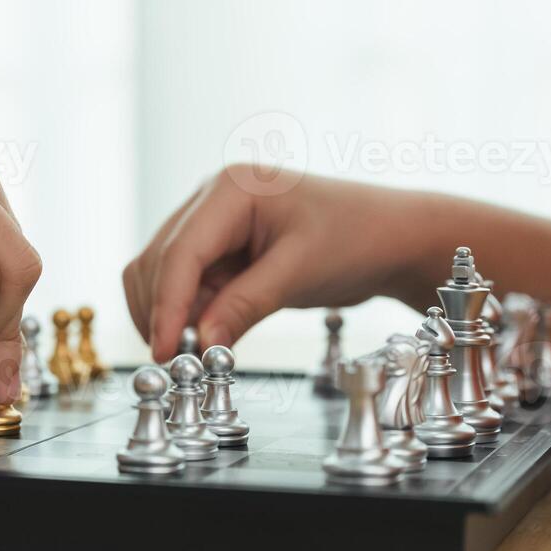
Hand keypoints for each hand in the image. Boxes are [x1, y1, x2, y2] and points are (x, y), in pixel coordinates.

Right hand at [122, 167, 431, 361]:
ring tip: (196, 351)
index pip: (181, 252)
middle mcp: (212, 200)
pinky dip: (185, 312)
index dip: (167, 305)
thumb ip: (245, 306)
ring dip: (169, 313)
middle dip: (164, 312)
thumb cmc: (356, 237)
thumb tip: (201, 345)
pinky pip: (184, 283)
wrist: (389, 236)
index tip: (165, 349)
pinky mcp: (220, 248)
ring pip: (161, 273)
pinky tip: (205, 336)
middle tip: (182, 360)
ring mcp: (212, 223)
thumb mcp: (300, 273)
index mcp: (231, 189)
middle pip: (160, 261)